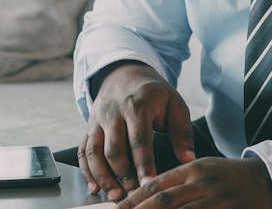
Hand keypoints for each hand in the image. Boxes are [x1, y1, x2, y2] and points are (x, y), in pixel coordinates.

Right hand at [79, 62, 194, 200]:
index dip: (144, 164)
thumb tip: (189, 160)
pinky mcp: (89, 128)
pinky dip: (86, 171)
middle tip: (134, 195)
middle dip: (123, 176)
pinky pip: (83, 151)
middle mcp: (113, 113)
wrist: (125, 75)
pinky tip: (94, 187)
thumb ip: (183, 133)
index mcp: (137, 106)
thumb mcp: (174, 105)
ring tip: (115, 195)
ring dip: (103, 176)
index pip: (139, 139)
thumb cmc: (154, 94)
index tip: (149, 183)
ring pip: (94, 152)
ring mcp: (98, 120)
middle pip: (114, 149)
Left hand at [116, 157, 271, 208]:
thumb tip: (150, 192)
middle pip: (163, 200)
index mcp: (192, 169)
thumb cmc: (231, 176)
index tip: (118, 207)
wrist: (268, 180)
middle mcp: (201, 182)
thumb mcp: (204, 169)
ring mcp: (214, 198)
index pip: (157, 183)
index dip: (135, 197)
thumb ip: (179, 180)